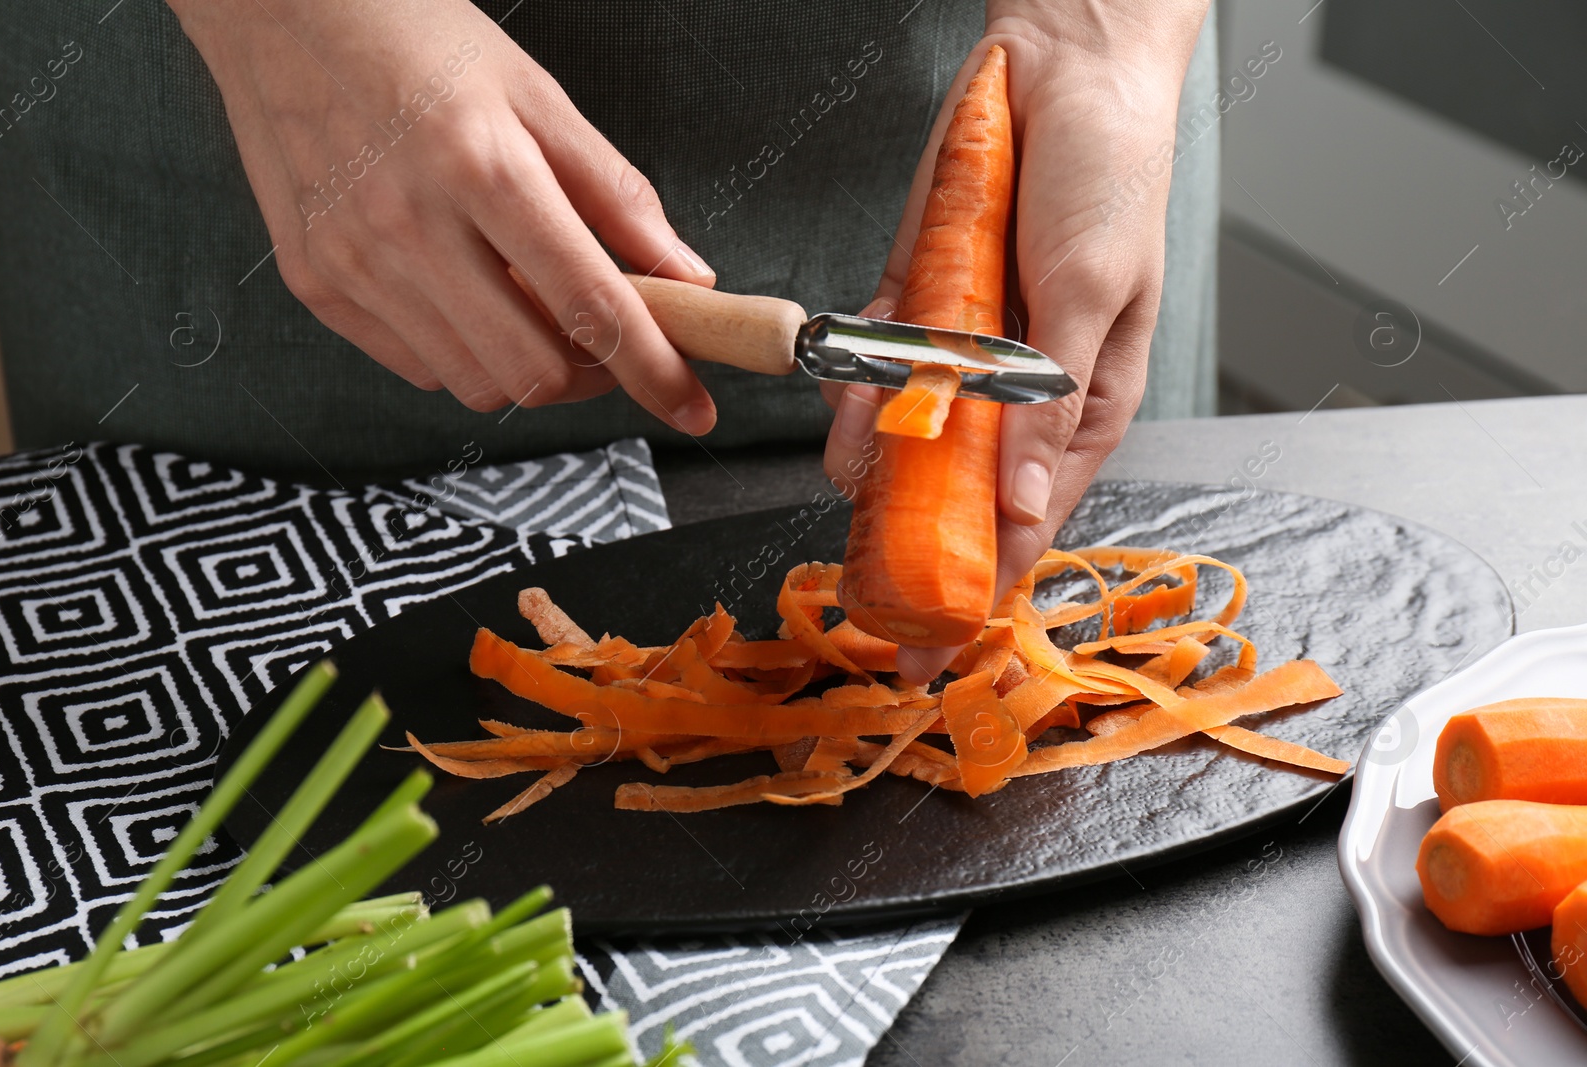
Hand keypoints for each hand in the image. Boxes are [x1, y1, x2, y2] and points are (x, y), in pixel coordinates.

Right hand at [169, 0, 717, 431]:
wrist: (280, 10)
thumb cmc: (417, 39)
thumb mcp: (537, 94)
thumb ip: (617, 195)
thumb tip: (687, 277)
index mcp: (483, 167)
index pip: (592, 305)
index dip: (656, 371)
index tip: (696, 407)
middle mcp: (411, 226)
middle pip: (535, 371)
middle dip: (595, 374)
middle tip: (612, 336)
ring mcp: (354, 264)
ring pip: (477, 383)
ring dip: (531, 368)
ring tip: (538, 307)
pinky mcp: (317, 285)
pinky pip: (418, 367)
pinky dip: (465, 354)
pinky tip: (471, 298)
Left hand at [822, 1, 1210, 679]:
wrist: (1060, 67)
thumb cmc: (1110, 176)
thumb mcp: (1091, 294)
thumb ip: (1050, 402)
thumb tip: (1018, 507)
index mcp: (1082, 405)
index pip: (1027, 519)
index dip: (984, 584)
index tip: (937, 646)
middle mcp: (1016, 393)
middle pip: (957, 495)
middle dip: (914, 547)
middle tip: (866, 601)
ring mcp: (960, 352)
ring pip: (905, 439)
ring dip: (875, 465)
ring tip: (850, 480)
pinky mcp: (912, 305)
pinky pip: (874, 365)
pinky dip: (856, 390)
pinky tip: (846, 407)